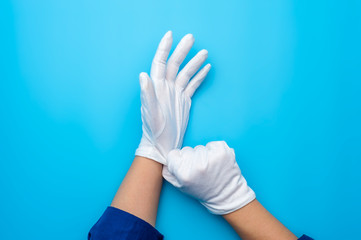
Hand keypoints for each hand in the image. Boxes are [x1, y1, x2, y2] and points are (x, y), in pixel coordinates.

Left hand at [136, 31, 210, 163]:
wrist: (162, 143)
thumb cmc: (154, 129)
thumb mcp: (150, 112)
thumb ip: (146, 93)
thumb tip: (142, 74)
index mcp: (156, 86)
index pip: (160, 62)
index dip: (164, 48)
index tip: (170, 35)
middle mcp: (166, 87)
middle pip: (175, 63)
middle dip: (183, 50)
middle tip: (191, 37)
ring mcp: (176, 93)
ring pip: (186, 73)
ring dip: (194, 62)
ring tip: (205, 52)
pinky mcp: (184, 100)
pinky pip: (192, 84)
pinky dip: (199, 76)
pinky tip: (206, 68)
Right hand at [163, 141, 255, 214]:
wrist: (226, 195)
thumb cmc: (202, 190)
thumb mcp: (181, 186)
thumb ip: (169, 171)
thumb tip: (163, 156)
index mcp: (184, 174)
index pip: (173, 154)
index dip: (179, 160)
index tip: (186, 167)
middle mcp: (198, 165)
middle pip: (186, 150)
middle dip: (191, 157)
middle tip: (200, 170)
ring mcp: (212, 157)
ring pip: (199, 147)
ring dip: (204, 155)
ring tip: (210, 167)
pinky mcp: (223, 152)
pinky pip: (213, 144)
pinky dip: (214, 150)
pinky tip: (217, 162)